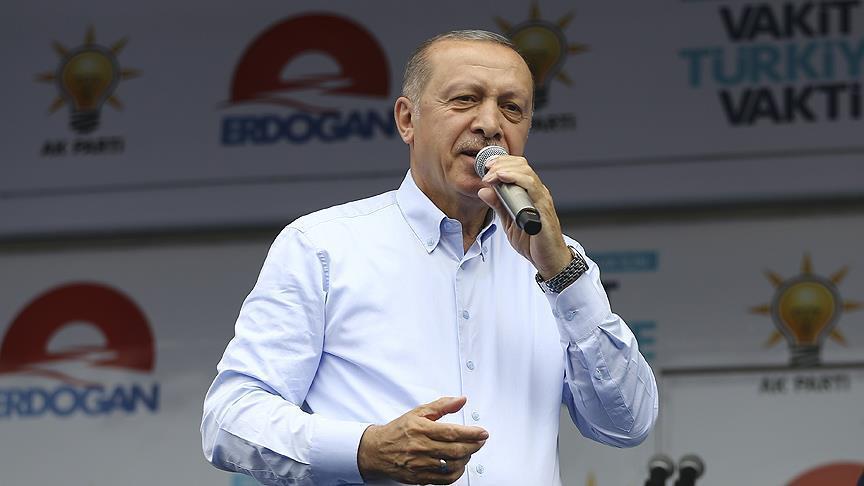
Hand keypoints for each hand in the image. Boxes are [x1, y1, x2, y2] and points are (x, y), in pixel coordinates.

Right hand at [357, 396, 487, 484]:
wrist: (376, 450)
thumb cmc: (398, 431)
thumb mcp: (418, 412)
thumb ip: (442, 405)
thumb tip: (461, 400)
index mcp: (421, 429)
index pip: (452, 432)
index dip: (471, 433)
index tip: (483, 432)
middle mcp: (421, 447)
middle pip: (455, 450)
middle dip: (473, 446)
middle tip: (480, 441)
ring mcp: (420, 464)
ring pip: (452, 465)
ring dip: (466, 459)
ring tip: (469, 451)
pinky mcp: (419, 478)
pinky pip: (444, 480)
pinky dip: (456, 474)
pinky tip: (459, 466)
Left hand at [477, 156, 571, 278]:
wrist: (549, 260)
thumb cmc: (532, 242)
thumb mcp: (508, 221)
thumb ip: (498, 205)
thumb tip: (483, 191)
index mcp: (530, 194)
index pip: (519, 168)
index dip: (502, 162)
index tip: (486, 164)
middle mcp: (538, 193)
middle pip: (522, 166)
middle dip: (501, 163)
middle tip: (486, 168)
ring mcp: (542, 200)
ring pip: (527, 172)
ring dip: (505, 169)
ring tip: (491, 173)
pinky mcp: (543, 209)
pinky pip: (532, 188)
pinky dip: (516, 179)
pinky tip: (503, 177)